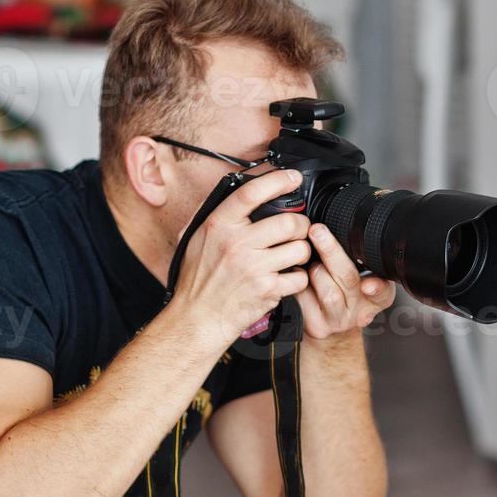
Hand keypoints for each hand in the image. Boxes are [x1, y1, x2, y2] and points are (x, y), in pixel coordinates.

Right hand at [167, 169, 312, 348]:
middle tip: (296, 231)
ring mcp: (253, 267)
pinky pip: (299, 277)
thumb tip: (236, 191)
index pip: (251, 192)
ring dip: (301, 252)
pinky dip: (297, 278)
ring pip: (300, 249)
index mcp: (218, 225)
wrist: (196, 318)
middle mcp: (236, 244)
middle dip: (300, 225)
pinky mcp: (267, 289)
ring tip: (291, 255)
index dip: (277, 180)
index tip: (292, 177)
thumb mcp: (195, 239)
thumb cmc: (196, 280)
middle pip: (289, 222)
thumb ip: (215, 215)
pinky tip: (285, 278)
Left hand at [296, 223, 396, 340]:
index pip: (384, 290)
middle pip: (348, 280)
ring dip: (316, 271)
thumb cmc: (344, 293)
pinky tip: (300, 276)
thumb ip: (358, 258)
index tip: (368, 284)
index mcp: (377, 296)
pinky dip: (300, 283)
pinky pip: (306, 300)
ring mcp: (339, 319)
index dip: (377, 287)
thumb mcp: (359, 276)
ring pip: (328, 292)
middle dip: (331, 251)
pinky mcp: (318, 326)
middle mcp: (360, 309)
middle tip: (317, 231)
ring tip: (312, 264)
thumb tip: (338, 225)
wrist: (331, 328)